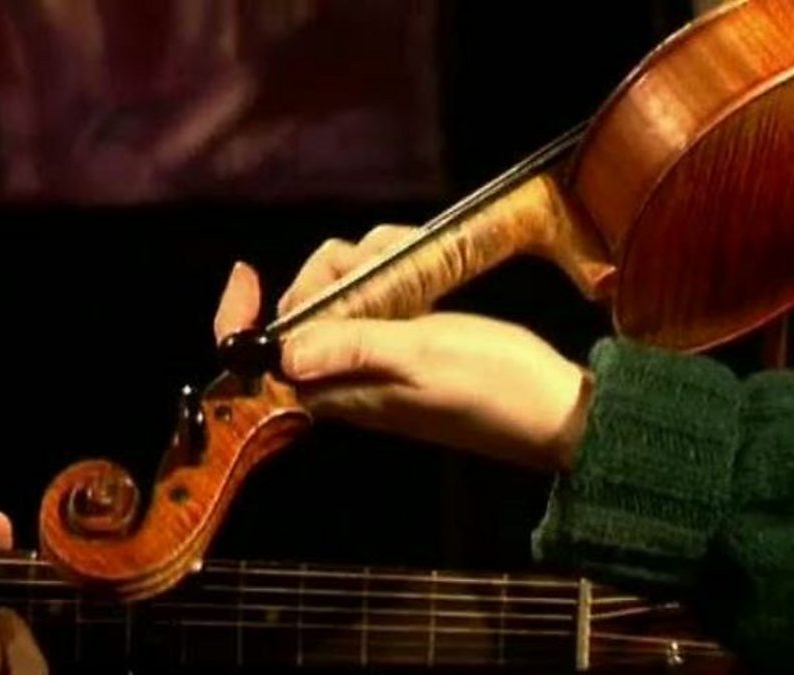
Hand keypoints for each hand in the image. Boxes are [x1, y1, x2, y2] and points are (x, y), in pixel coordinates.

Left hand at [214, 226, 592, 470]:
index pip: (263, 359)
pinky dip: (393, 267)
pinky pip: (377, 292)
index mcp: (339, 390)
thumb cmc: (494, 390)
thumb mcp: (422, 359)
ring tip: (416, 259)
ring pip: (342, 290)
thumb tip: (285, 352)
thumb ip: (354, 349)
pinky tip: (425, 262)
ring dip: (371, 261)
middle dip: (332, 271)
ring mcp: (377, 355)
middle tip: (380, 264)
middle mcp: (347, 375)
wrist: (552, 410)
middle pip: (303, 307)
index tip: (246, 272)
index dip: (240, 318)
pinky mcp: (405, 337)